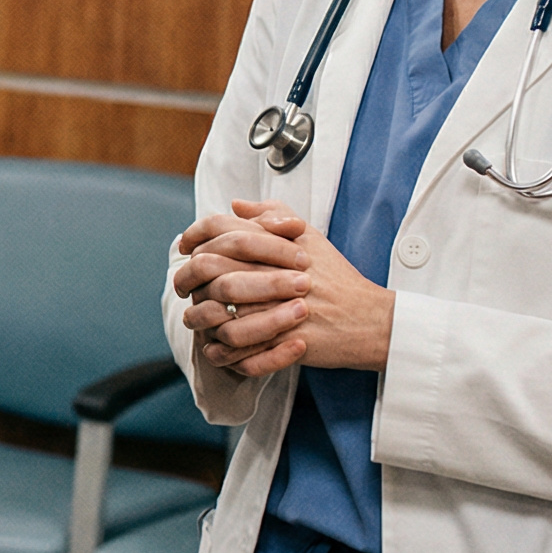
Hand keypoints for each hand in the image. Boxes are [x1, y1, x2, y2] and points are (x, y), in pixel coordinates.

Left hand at [177, 199, 396, 375]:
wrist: (368, 319)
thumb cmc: (338, 279)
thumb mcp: (310, 237)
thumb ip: (273, 215)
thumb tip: (236, 206)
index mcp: (276, 244)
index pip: (219, 229)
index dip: (194, 235)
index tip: (185, 247)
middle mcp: (271, 271)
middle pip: (209, 266)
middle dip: (188, 276)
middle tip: (183, 286)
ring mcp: (273, 306)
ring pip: (215, 307)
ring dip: (199, 314)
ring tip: (197, 317)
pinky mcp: (278, 338)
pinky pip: (234, 346)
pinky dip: (219, 346)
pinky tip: (215, 344)